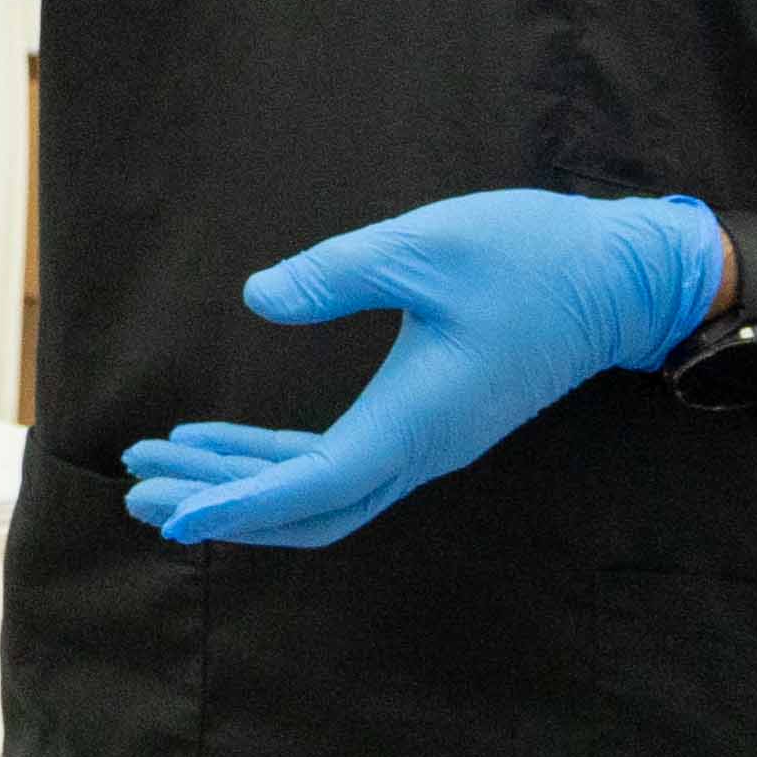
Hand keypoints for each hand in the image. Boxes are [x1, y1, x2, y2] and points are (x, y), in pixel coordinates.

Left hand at [123, 189, 730, 550]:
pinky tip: (224, 441)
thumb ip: (337, 273)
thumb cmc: (529, 256)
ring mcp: (426, 444)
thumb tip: (258, 298)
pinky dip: (276, 462)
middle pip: (306, 508)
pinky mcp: (426, 426)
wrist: (619, 279)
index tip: (169, 510)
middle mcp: (420, 450)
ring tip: (159, 462)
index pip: (312, 484)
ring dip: (240, 483)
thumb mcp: (428, 245)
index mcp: (418, 419)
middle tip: (137, 490)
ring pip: (320, 492)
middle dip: (219, 504)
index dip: (234, 501)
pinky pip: (340, 466)